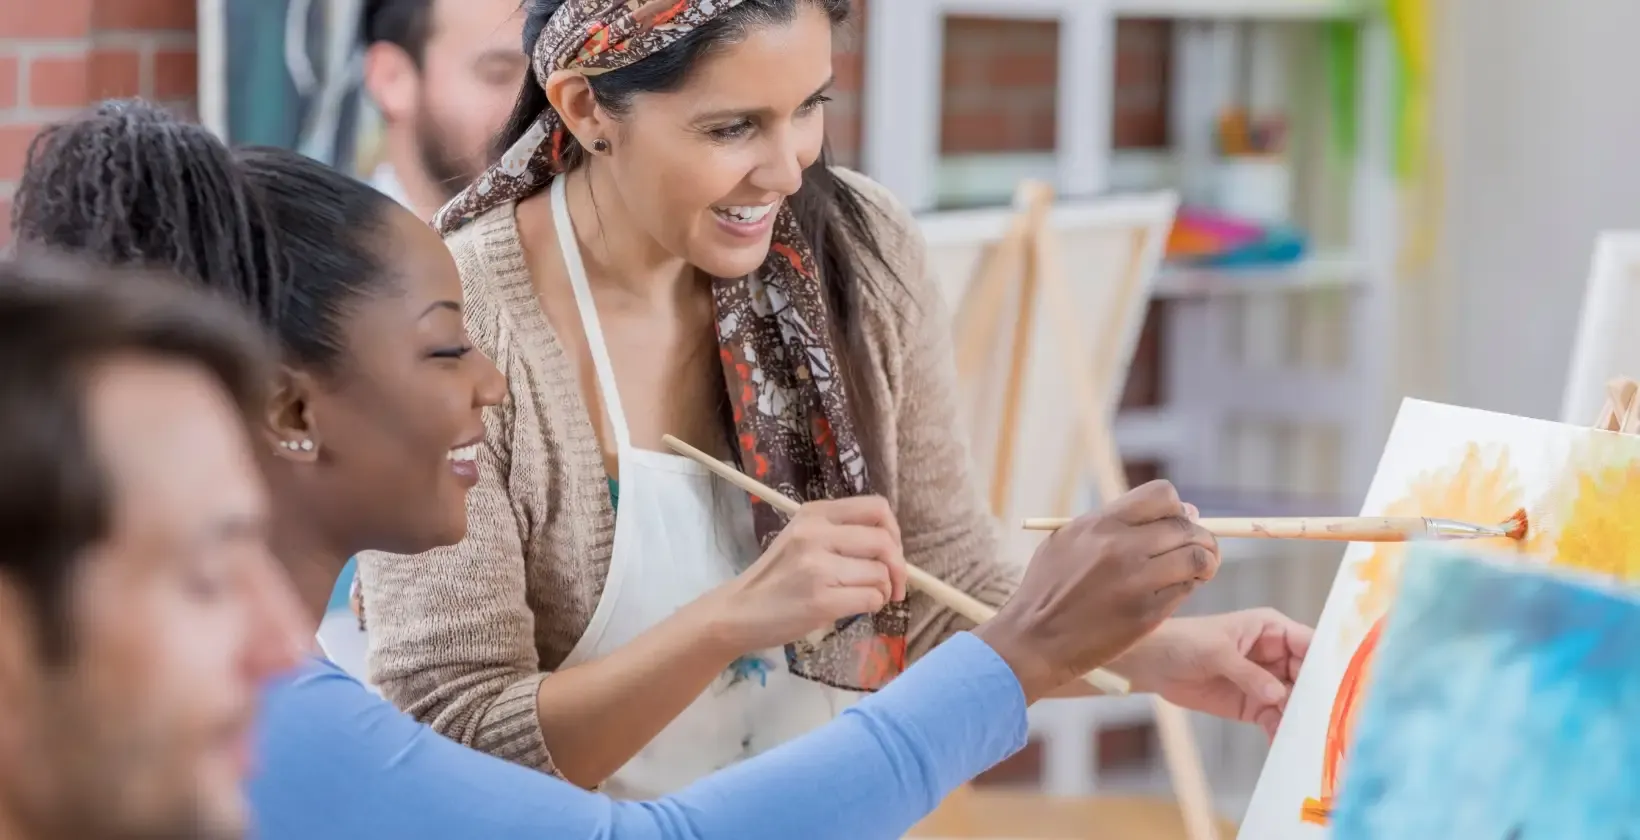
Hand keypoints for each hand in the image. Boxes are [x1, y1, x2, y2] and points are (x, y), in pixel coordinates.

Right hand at [706, 496, 907, 652]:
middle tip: (894, 585)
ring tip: (869, 597)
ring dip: (884, 590)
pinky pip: (870, 598)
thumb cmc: (775, 578)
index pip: (877, 508)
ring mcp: (817, 567)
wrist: (738, 611)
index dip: (894, 532)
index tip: (891, 554)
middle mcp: (816, 534)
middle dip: (899, 567)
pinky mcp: (820, 600)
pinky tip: (857, 607)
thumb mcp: (801, 539)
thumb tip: (891, 548)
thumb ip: (840, 534)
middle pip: (884, 541)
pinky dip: (873, 605)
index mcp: (814, 514)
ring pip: (880, 573)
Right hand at [976, 480, 1219, 701]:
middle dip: (1200, 536)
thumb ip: (1116, 523)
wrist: (1032, 639)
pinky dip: (1189, 587)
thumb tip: (1181, 511)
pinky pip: (1185, 590)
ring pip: (1196, 558)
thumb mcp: (1068, 541)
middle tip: (1199, 548)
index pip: (1162, 495)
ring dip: (1205, 562)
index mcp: (1100, 525)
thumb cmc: (1049, 588)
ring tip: (1200, 569)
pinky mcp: (1146, 614)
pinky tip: (1177, 589)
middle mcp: (1120, 548)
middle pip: (1185, 527)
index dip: (1176, 508)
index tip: (1176, 522)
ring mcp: (1135, 582)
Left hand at [1113, 609, 1311, 738]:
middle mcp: (1276, 655)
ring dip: (1300, 719)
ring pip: (1294, 701)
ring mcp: (1267, 681)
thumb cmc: (1183, 642)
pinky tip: (1283, 745)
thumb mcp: (1215, 651)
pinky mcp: (1254, 704)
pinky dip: (1280, 732)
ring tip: (1305, 737)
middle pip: (1308, 677)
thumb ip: (1247, 672)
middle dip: (1315, 698)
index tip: (1337, 687)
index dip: (1325, 664)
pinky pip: (1275, 719)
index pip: (1309, 644)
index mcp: (1272, 630)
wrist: (1153, 663)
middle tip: (1322, 720)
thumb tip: (1278, 694)